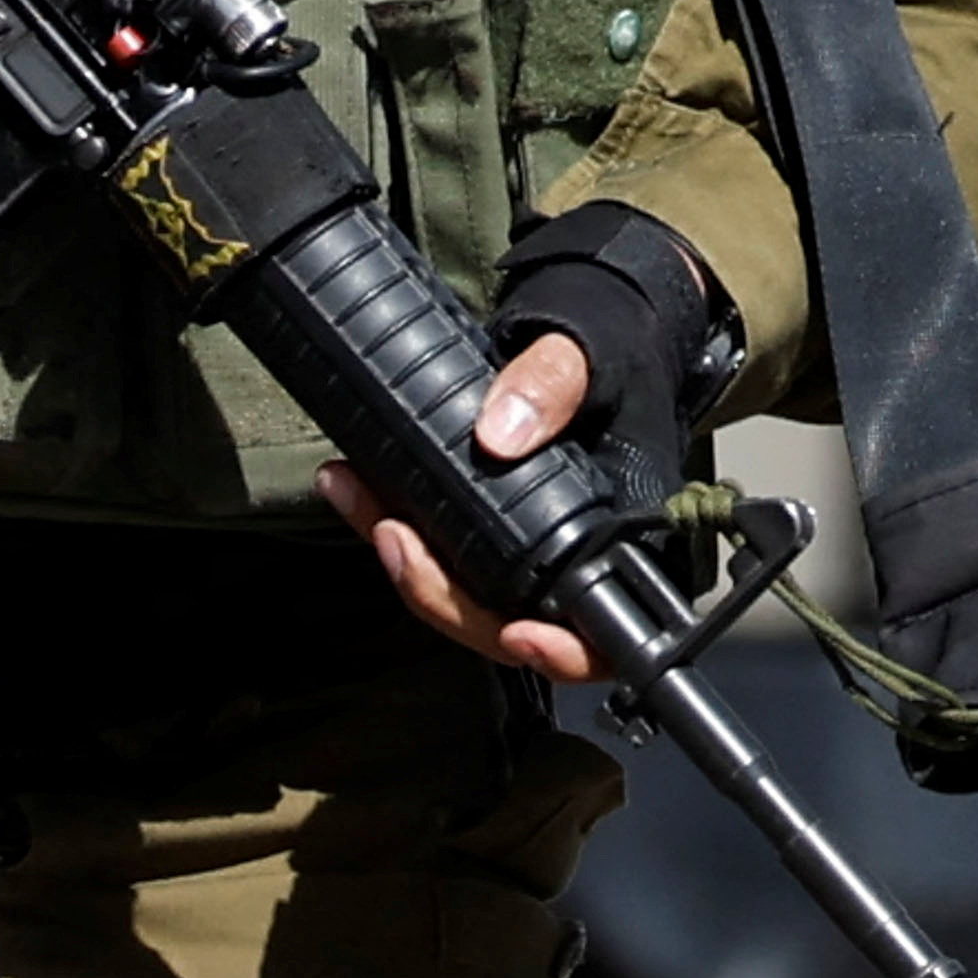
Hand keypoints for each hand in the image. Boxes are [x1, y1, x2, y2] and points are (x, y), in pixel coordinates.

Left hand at [319, 335, 599, 681]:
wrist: (590, 325)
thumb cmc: (611, 347)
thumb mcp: (589, 352)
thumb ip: (552, 384)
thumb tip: (500, 438)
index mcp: (624, 531)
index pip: (604, 631)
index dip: (563, 652)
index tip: (518, 634)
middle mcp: (575, 558)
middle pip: (508, 629)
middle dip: (442, 596)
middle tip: (394, 534)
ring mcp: (527, 553)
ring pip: (462, 600)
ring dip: (403, 564)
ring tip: (355, 496)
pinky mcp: (485, 532)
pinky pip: (437, 557)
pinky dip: (390, 528)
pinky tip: (353, 487)